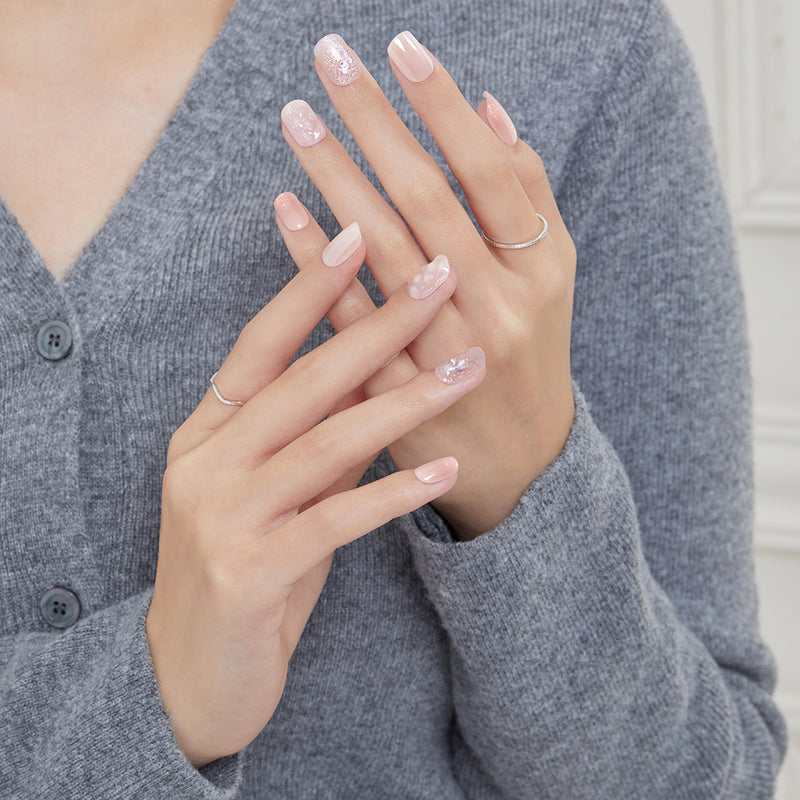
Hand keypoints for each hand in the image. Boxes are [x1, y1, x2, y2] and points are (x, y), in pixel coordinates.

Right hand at [146, 227, 483, 766]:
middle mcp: (205, 464)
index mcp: (205, 432)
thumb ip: (314, 437)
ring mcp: (221, 519)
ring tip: (468, 369)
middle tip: (439, 277)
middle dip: (377, 325)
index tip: (362, 231)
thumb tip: (373, 374)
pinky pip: (335, 521)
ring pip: (325, 444)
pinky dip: (394, 492)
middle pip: (302, 380)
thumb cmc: (243, 571)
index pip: (261, 344)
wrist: (189, 676)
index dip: (309, 287)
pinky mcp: (248, 576)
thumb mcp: (275, 492)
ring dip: (404, 401)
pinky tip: (445, 471)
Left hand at [278, 32, 575, 538]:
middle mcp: (499, 306)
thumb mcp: (553, 276)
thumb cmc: (532, 353)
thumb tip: (494, 108)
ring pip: (385, 253)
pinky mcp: (402, 392)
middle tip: (330, 61)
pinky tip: (286, 209)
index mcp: (542, 270)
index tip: (401, 46)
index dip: (442, 106)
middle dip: (376, 124)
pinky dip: (319, 264)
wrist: (521, 462)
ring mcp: (447, 351)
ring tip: (297, 118)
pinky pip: (353, 320)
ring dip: (337, 178)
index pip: (488, 169)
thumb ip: (530, 193)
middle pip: (428, 199)